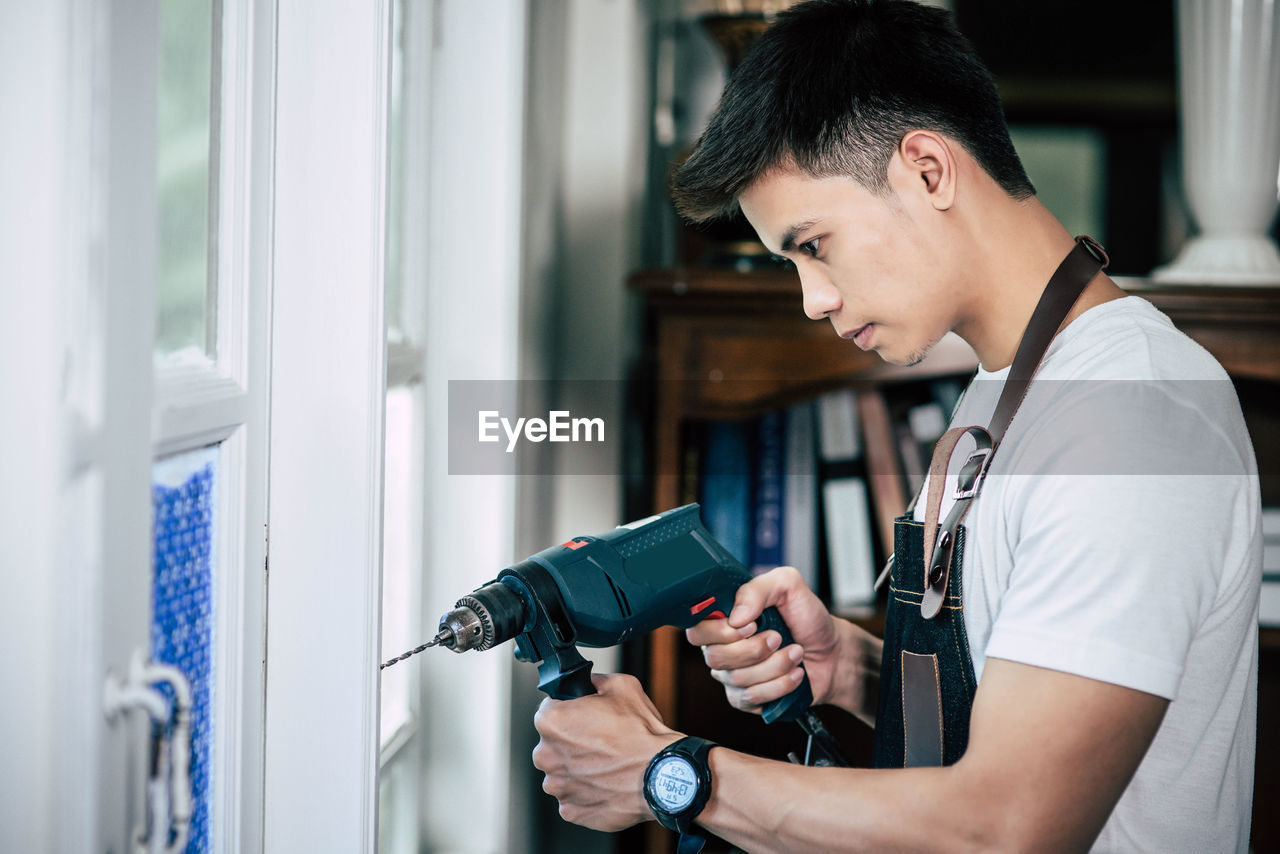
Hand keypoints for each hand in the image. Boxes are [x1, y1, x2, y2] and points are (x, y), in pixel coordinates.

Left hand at [532, 672, 679, 830]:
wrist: (662, 774)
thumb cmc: (641, 733)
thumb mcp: (621, 686)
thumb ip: (594, 680)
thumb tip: (587, 682)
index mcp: (551, 721)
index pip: (548, 708)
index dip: (568, 708)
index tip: (583, 715)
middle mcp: (547, 755)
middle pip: (552, 743)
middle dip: (571, 740)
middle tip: (599, 739)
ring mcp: (558, 786)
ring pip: (561, 772)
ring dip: (577, 768)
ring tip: (606, 763)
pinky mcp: (571, 810)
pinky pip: (572, 796)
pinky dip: (586, 790)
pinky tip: (606, 782)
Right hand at [685, 566, 842, 714]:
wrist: (832, 652)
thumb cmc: (807, 618)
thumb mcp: (788, 586)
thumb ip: (758, 589)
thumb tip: (736, 617)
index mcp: (724, 620)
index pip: (697, 630)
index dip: (720, 631)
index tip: (751, 625)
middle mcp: (723, 648)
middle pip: (715, 657)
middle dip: (755, 649)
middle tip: (780, 637)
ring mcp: (733, 676)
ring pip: (737, 679)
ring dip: (775, 665)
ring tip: (796, 653)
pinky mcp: (747, 699)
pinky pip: (751, 698)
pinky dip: (779, 685)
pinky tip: (795, 674)